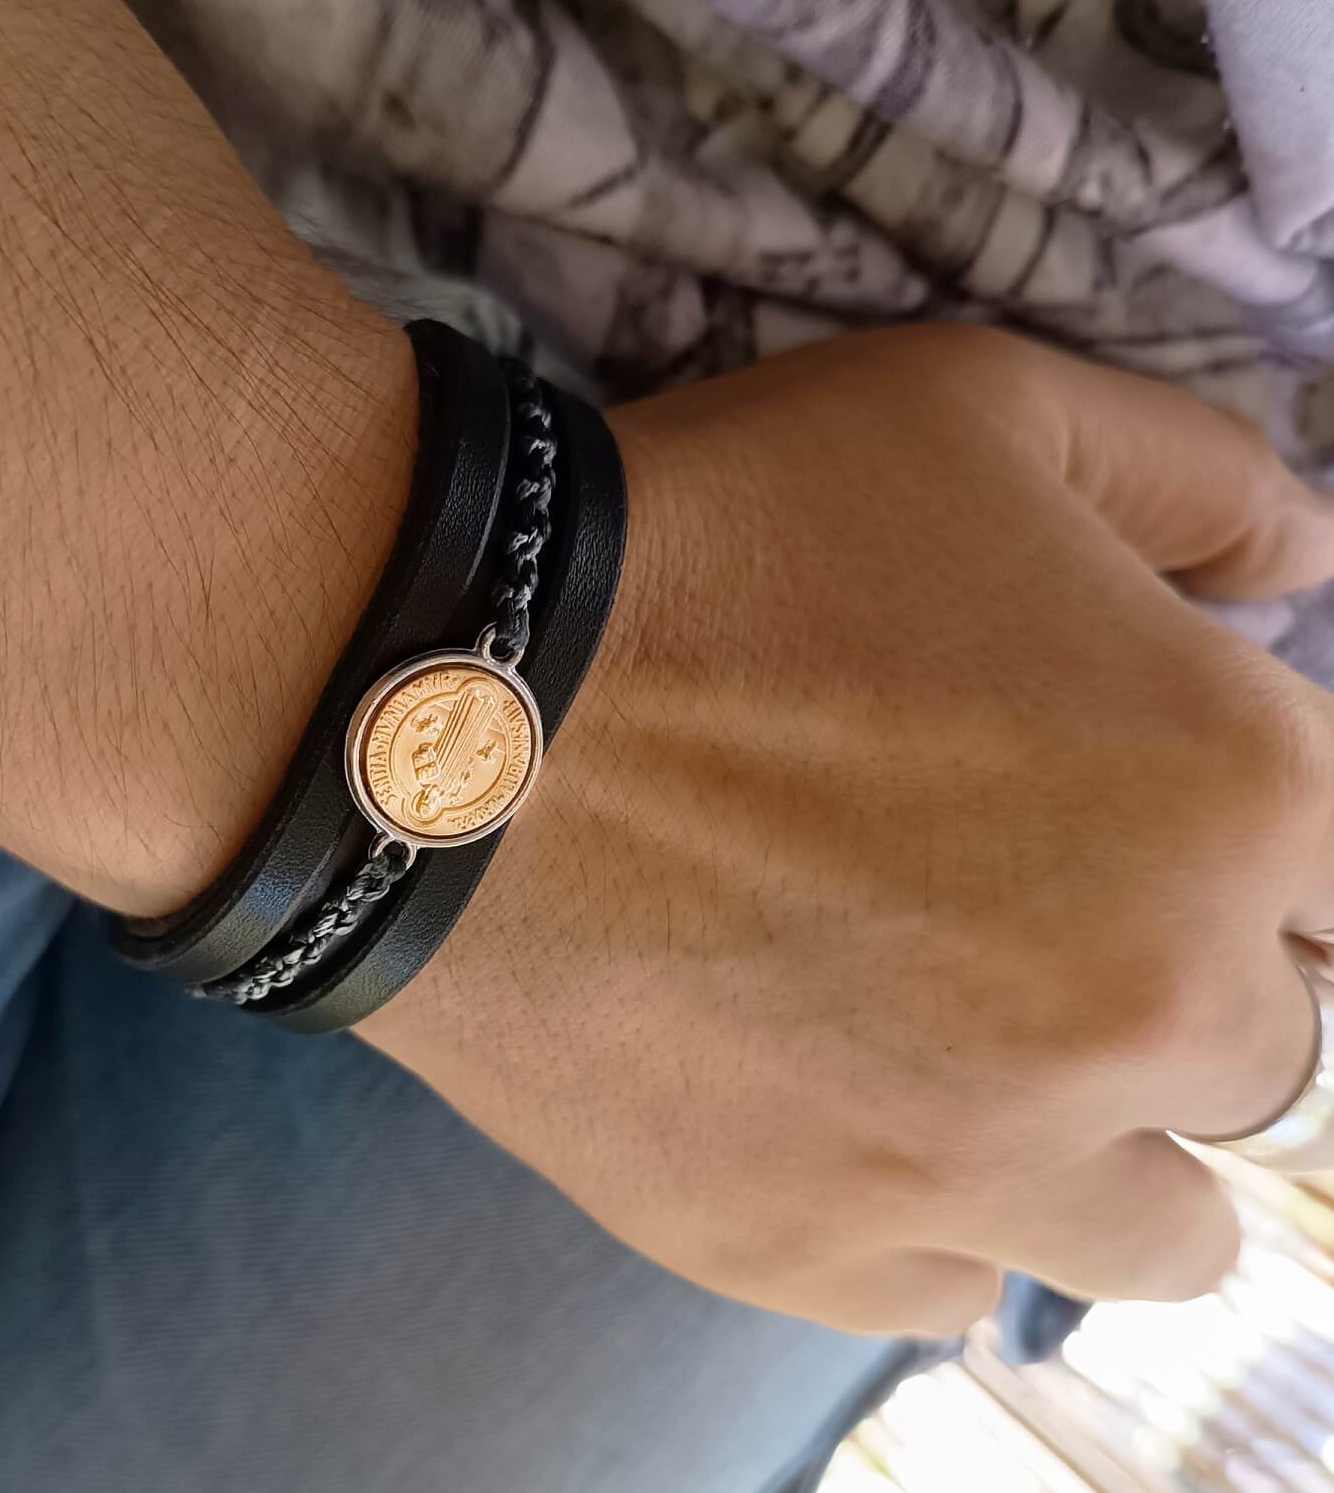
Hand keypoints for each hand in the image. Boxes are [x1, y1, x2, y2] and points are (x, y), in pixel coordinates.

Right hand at [364, 325, 1333, 1335]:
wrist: (446, 702)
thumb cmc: (721, 539)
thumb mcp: (978, 411)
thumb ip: (1199, 481)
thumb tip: (1310, 564)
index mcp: (1226, 797)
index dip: (1253, 832)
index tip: (1150, 816)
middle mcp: (1146, 1010)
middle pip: (1271, 1051)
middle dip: (1178, 973)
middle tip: (1026, 904)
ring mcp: (982, 1164)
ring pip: (1164, 1225)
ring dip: (1105, 1135)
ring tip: (979, 1048)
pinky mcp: (814, 1251)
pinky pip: (955, 1282)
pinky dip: (931, 1209)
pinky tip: (843, 1113)